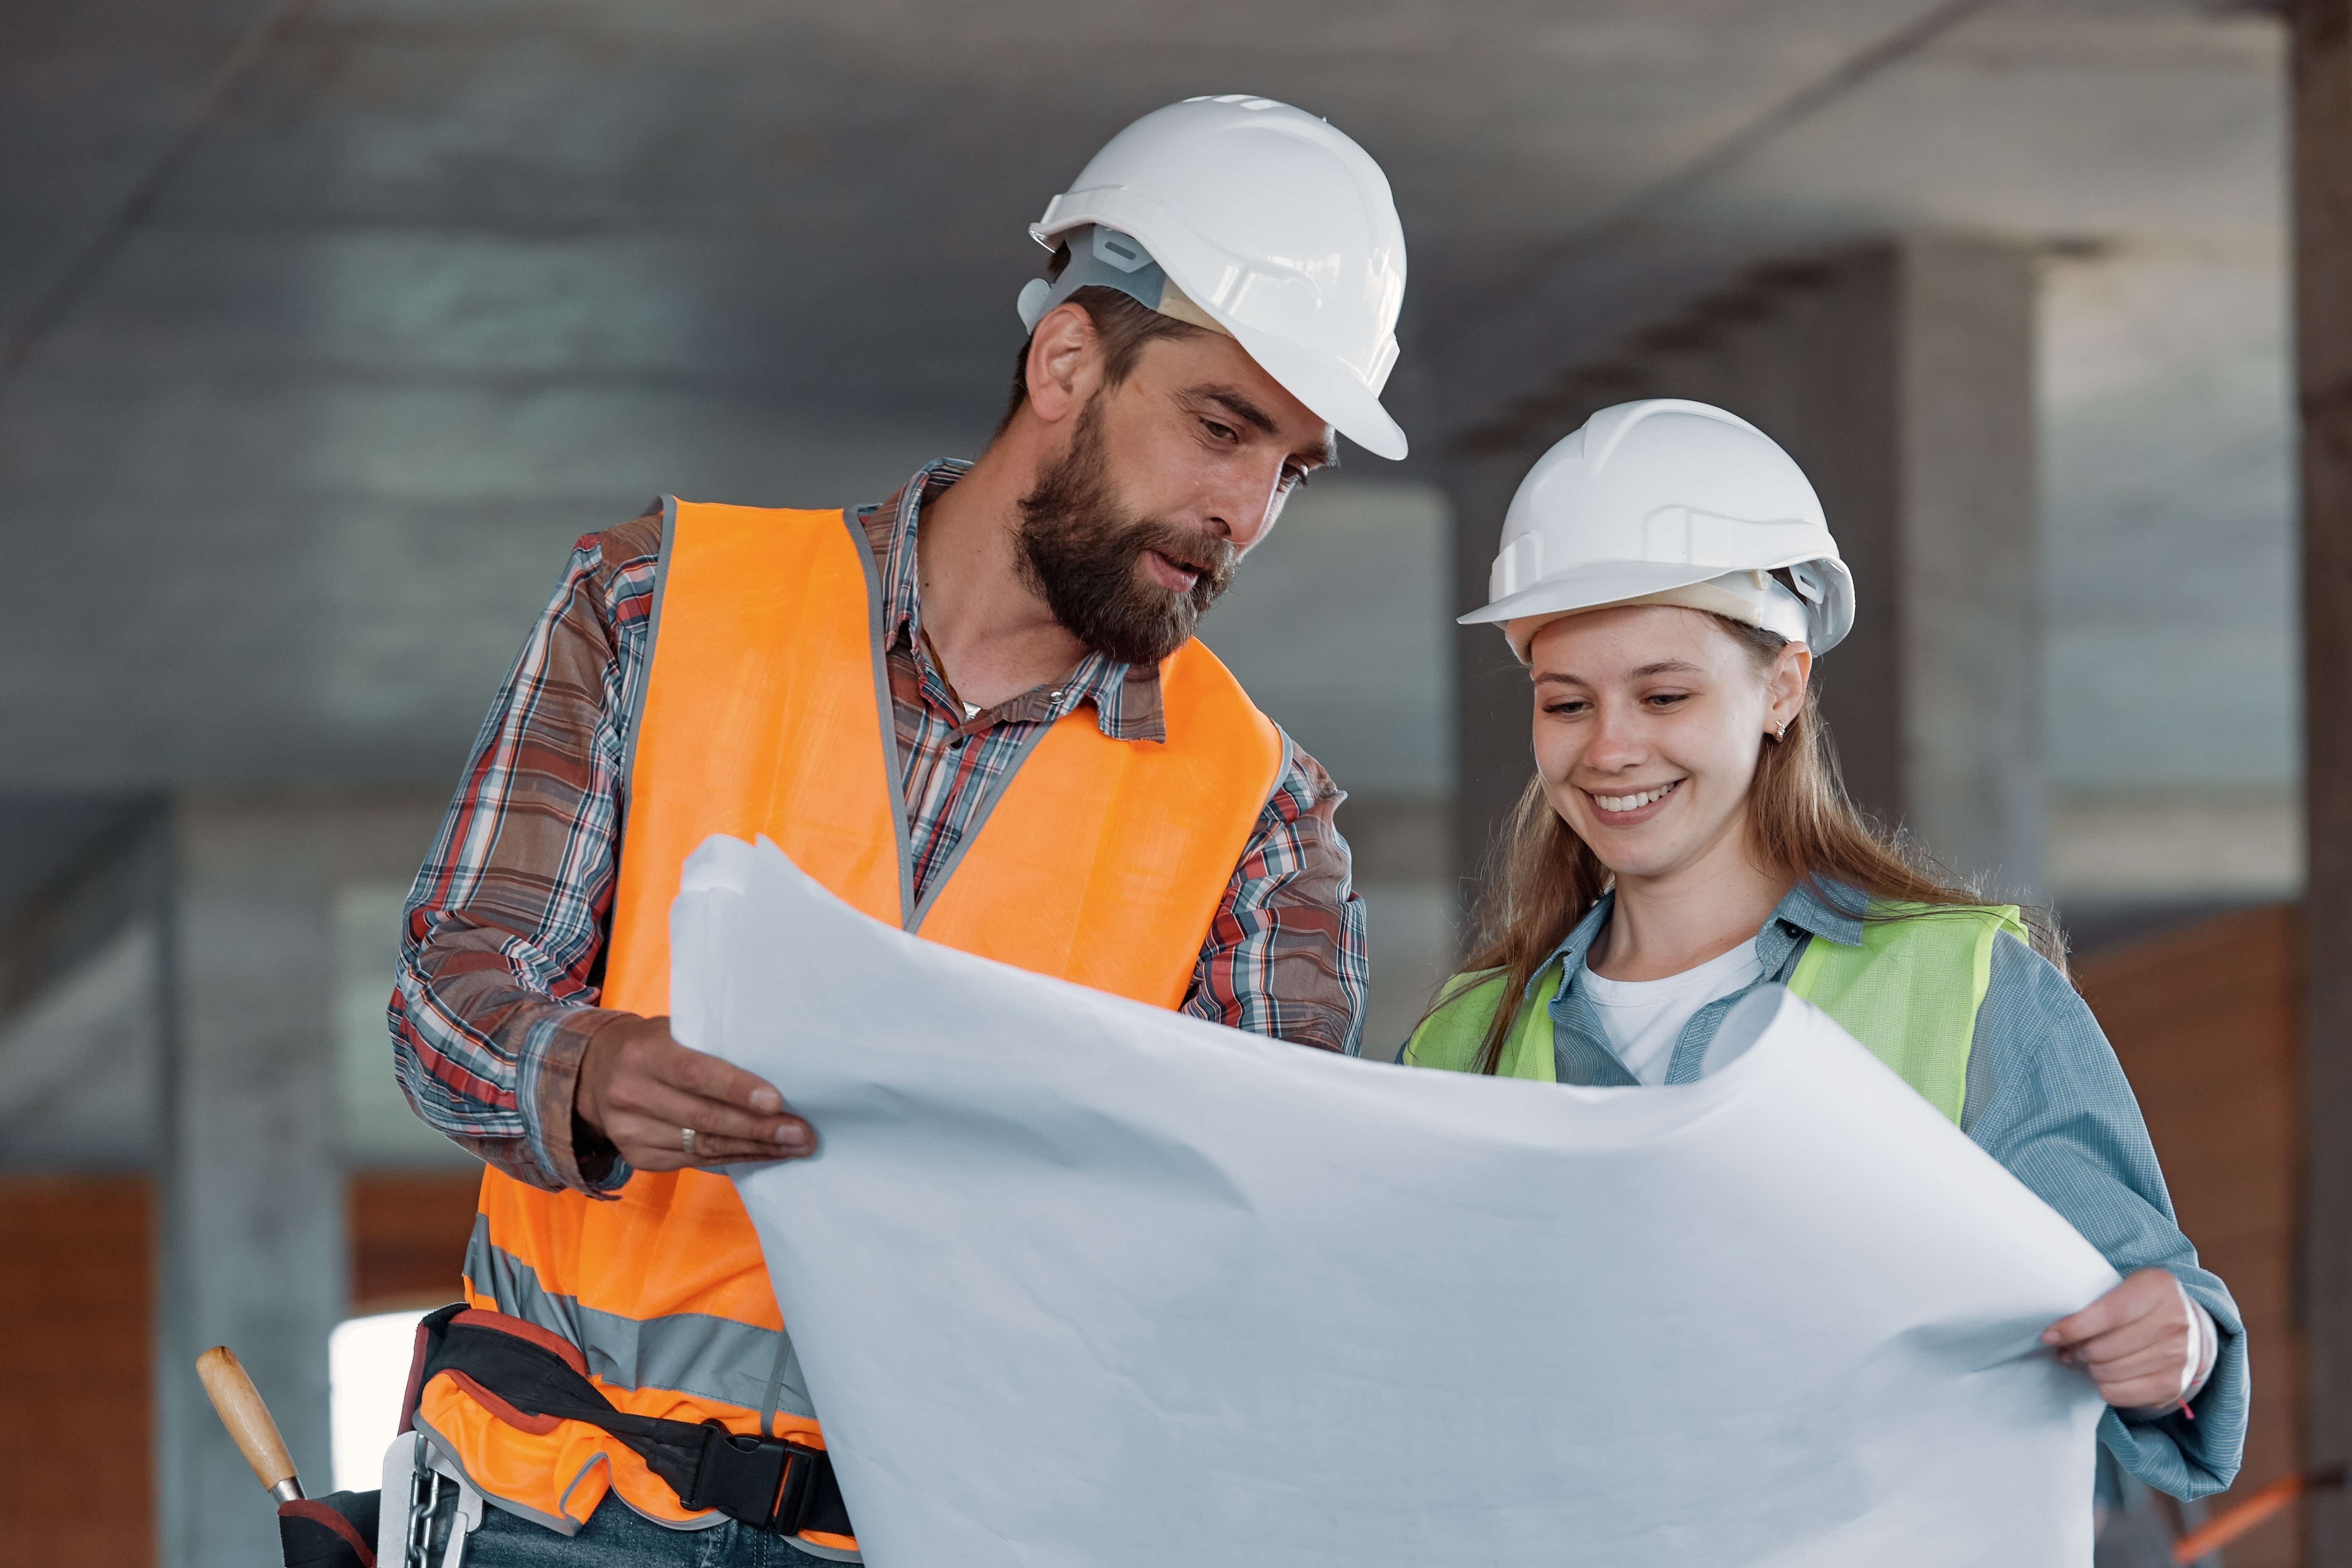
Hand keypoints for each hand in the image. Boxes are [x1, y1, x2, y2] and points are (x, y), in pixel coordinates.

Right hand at [575, 1014, 813, 1169]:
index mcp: (644, 1054)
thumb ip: (711, 1048)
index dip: (737, 1089)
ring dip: (755, 1148)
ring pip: (703, 1146)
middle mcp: (631, 1094)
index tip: (777, 1101)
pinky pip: (696, 1161)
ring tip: (794, 1146)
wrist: (593, 1073)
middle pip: (703, 1118)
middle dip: (759, 1129)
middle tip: (801, 1133)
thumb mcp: (673, 1032)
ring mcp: (631, 1130)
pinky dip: (735, 1158)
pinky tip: (765, 1154)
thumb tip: (775, 1068)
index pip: (695, 1074)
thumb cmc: (652, 1045)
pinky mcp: (638, 1156)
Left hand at [2042, 1268, 2198, 1409]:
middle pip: (2105, 1347)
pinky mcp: (2174, 1385)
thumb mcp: (2123, 1288)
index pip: (2110, 1313)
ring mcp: (2178, 1356)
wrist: (2186, 1328)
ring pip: (2110, 1371)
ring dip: (2090, 1369)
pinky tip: (2105, 1377)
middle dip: (2079, 1350)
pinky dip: (2105, 1388)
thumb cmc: (2140, 1305)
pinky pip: (2122, 1394)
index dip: (2075, 1327)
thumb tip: (2055, 1337)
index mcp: (2158, 1288)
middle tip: (2072, 1348)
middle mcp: (2174, 1322)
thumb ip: (2093, 1305)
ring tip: (2090, 1360)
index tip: (2049, 1336)